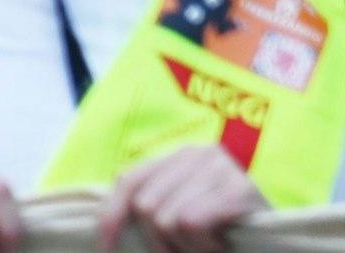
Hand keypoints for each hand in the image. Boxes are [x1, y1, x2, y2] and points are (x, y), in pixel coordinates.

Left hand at [96, 146, 265, 252]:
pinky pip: (193, 223)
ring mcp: (220, 168)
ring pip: (167, 219)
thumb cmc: (233, 225)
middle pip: (145, 206)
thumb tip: (109, 231)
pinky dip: (204, 246)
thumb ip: (159, 205)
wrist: (291, 232)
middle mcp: (197, 154)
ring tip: (209, 249)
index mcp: (178, 156)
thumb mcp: (191, 207)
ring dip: (185, 249)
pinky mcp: (240, 189)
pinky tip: (222, 246)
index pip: (129, 181)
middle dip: (158, 243)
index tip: (108, 248)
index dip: (111, 216)